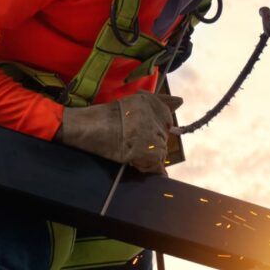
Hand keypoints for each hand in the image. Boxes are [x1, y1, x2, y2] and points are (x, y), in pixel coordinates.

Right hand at [55, 88, 181, 172]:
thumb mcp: (133, 102)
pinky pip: (156, 165)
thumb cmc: (104, 116)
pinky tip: (135, 161)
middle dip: (151, 143)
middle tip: (131, 142)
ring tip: (129, 150)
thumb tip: (181, 101)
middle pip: (164, 138)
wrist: (88, 127)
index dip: (154, 129)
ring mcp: (152, 135)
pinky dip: (149, 167)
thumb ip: (159, 102)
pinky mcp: (147, 152)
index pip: (167, 120)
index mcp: (152, 104)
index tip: (140, 131)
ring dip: (149, 155)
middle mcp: (155, 117)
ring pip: (161, 152)